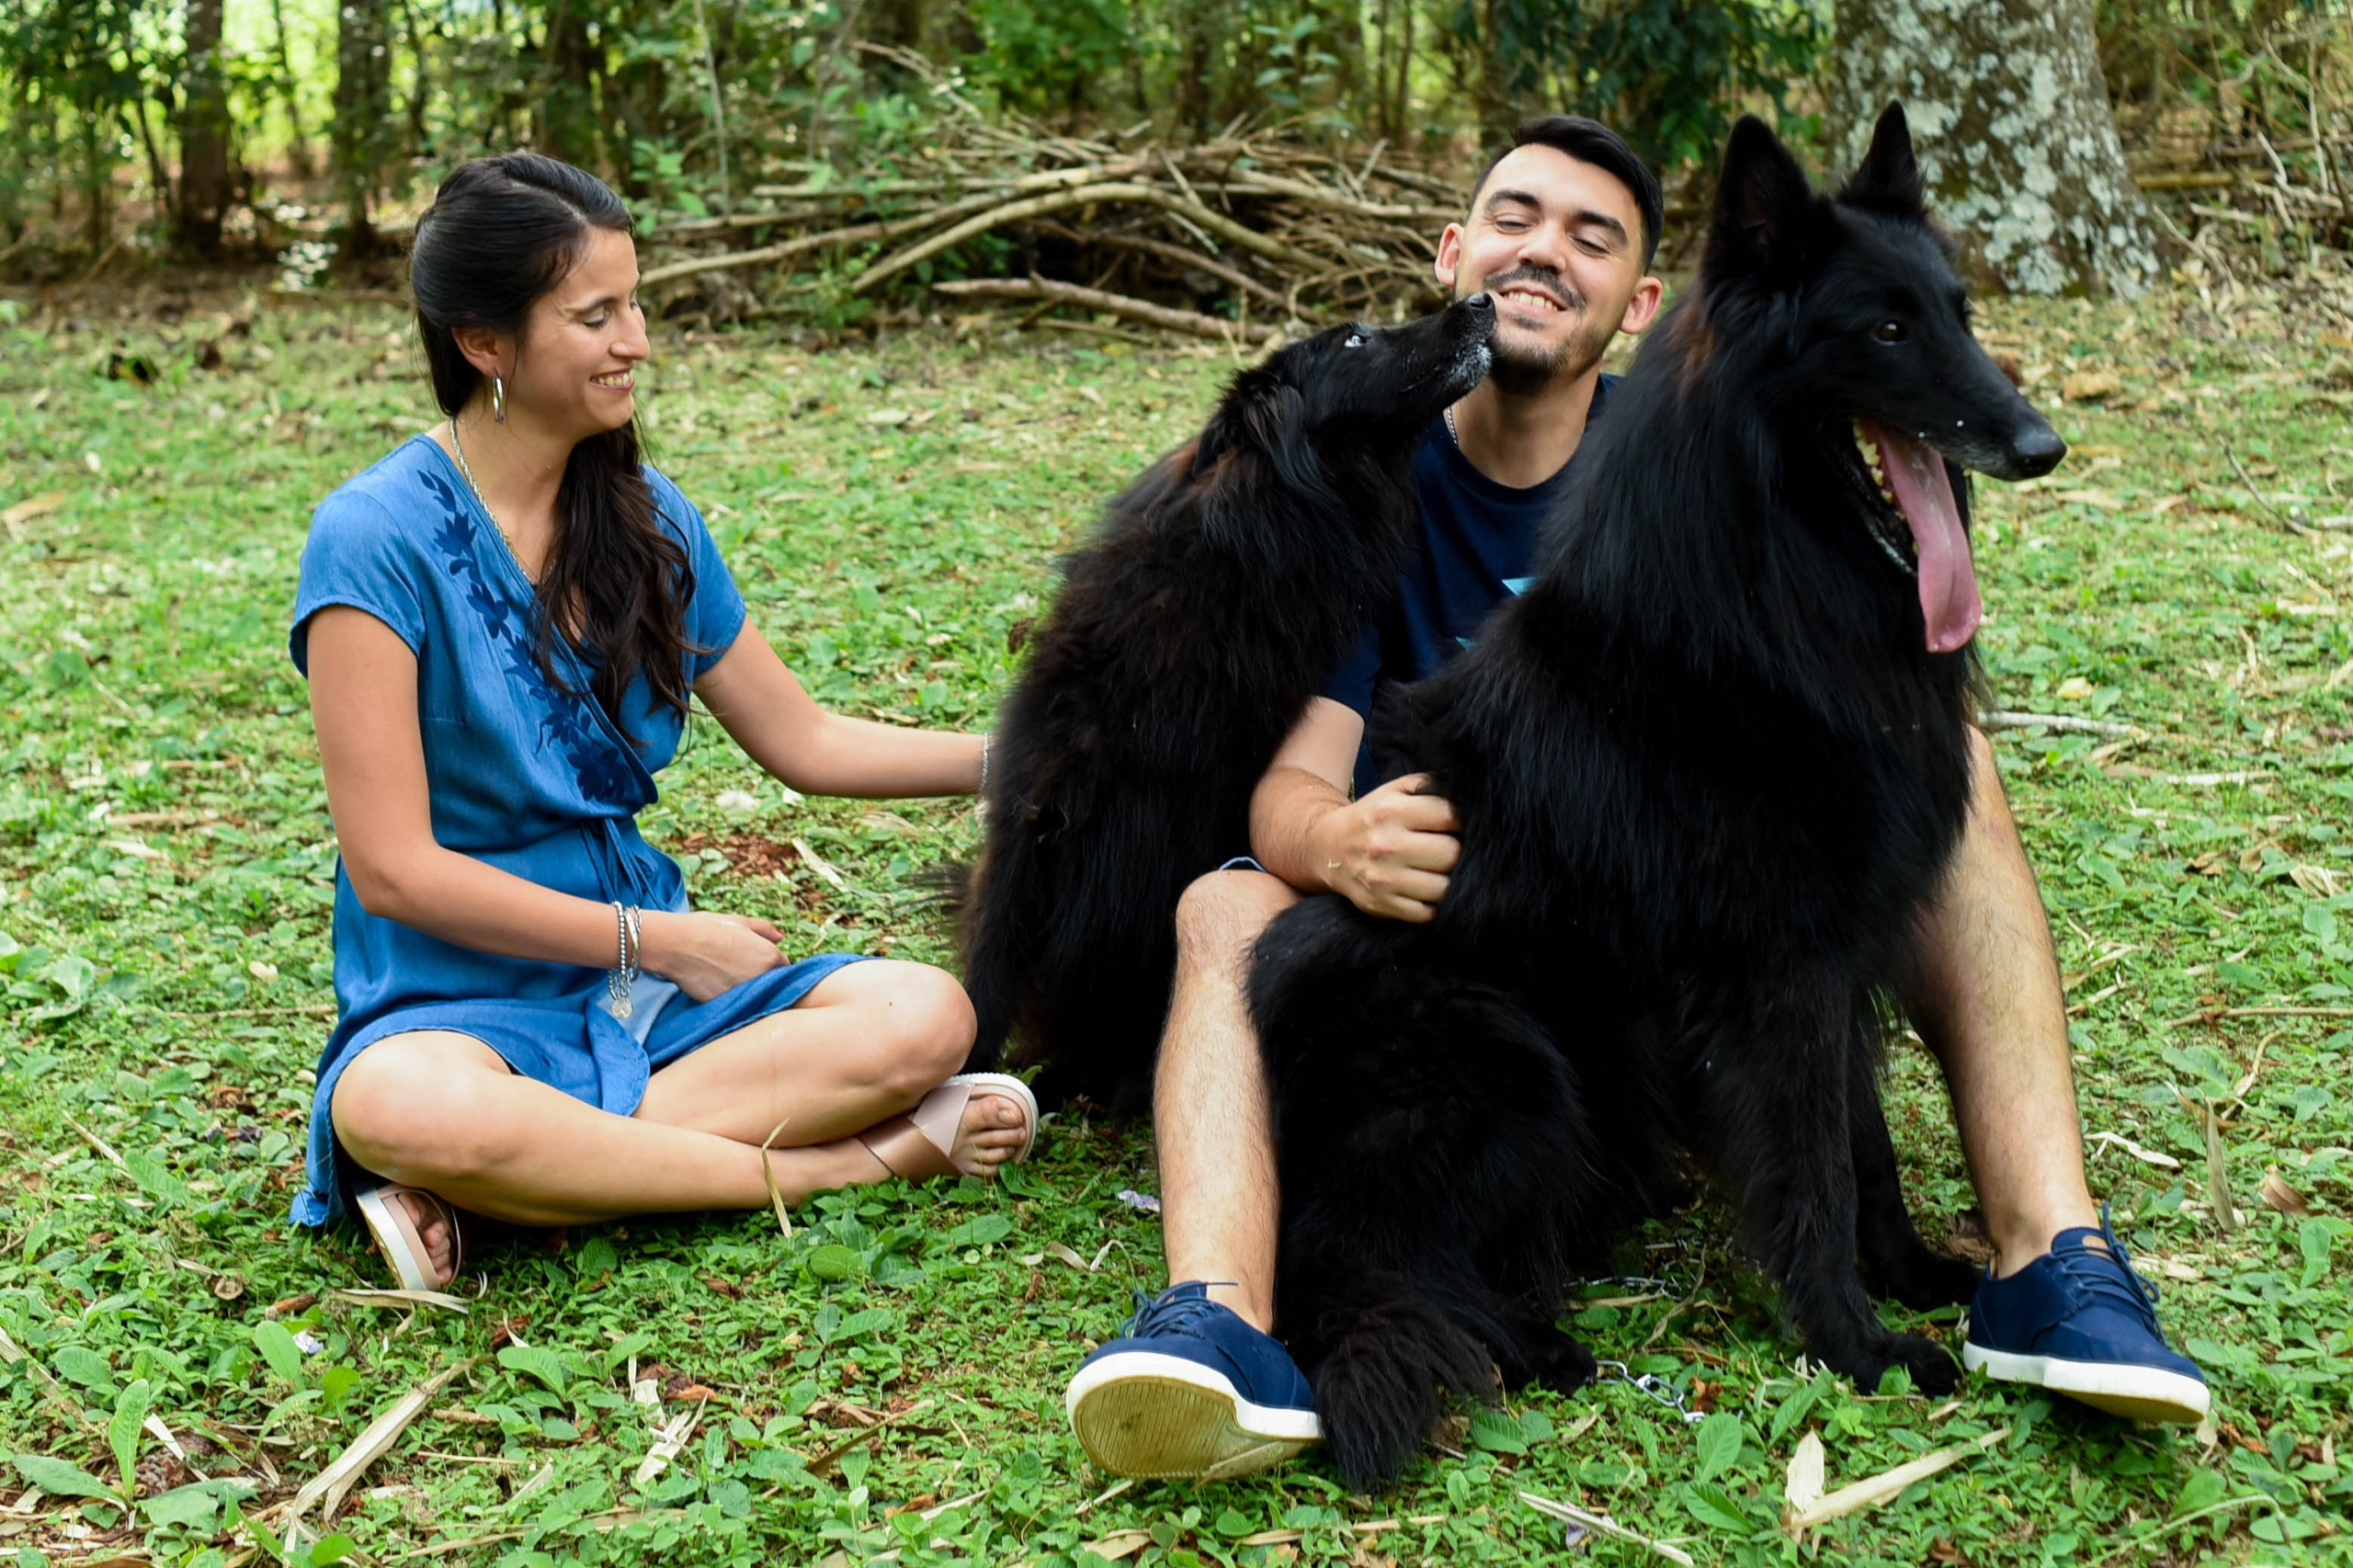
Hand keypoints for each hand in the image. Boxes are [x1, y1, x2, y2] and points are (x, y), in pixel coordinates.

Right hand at [638, 910, 785, 1001]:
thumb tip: (780, 937)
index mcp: (770, 956)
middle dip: (763, 978)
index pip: (784, 967)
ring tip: (727, 976)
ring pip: (755, 996)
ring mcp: (745, 994)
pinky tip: (717, 986)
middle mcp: (762, 978)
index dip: (771, 963)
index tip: (757, 960)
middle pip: (772, 984)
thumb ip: (764, 929)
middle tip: (739, 968)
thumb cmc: (706, 928)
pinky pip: (736, 1004)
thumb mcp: (738, 922)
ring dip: (749, 990)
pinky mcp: (726, 1005)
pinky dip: (731, 998)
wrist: (675, 945)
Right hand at [1310, 773, 1459, 922]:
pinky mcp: (1381, 904)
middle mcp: (1386, 845)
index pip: (1450, 816)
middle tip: (1446, 850)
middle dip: (1456, 852)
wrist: (1328, 848)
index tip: (1454, 826)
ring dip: (1446, 880)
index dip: (1460, 822)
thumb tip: (1467, 794)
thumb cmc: (1372, 818)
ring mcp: (1383, 879)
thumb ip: (1430, 786)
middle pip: (1451, 853)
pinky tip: (1424, 889)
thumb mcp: (1395, 790)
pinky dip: (1432, 904)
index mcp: (1391, 811)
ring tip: (1437, 870)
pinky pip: (1426, 913)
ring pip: (1443, 887)